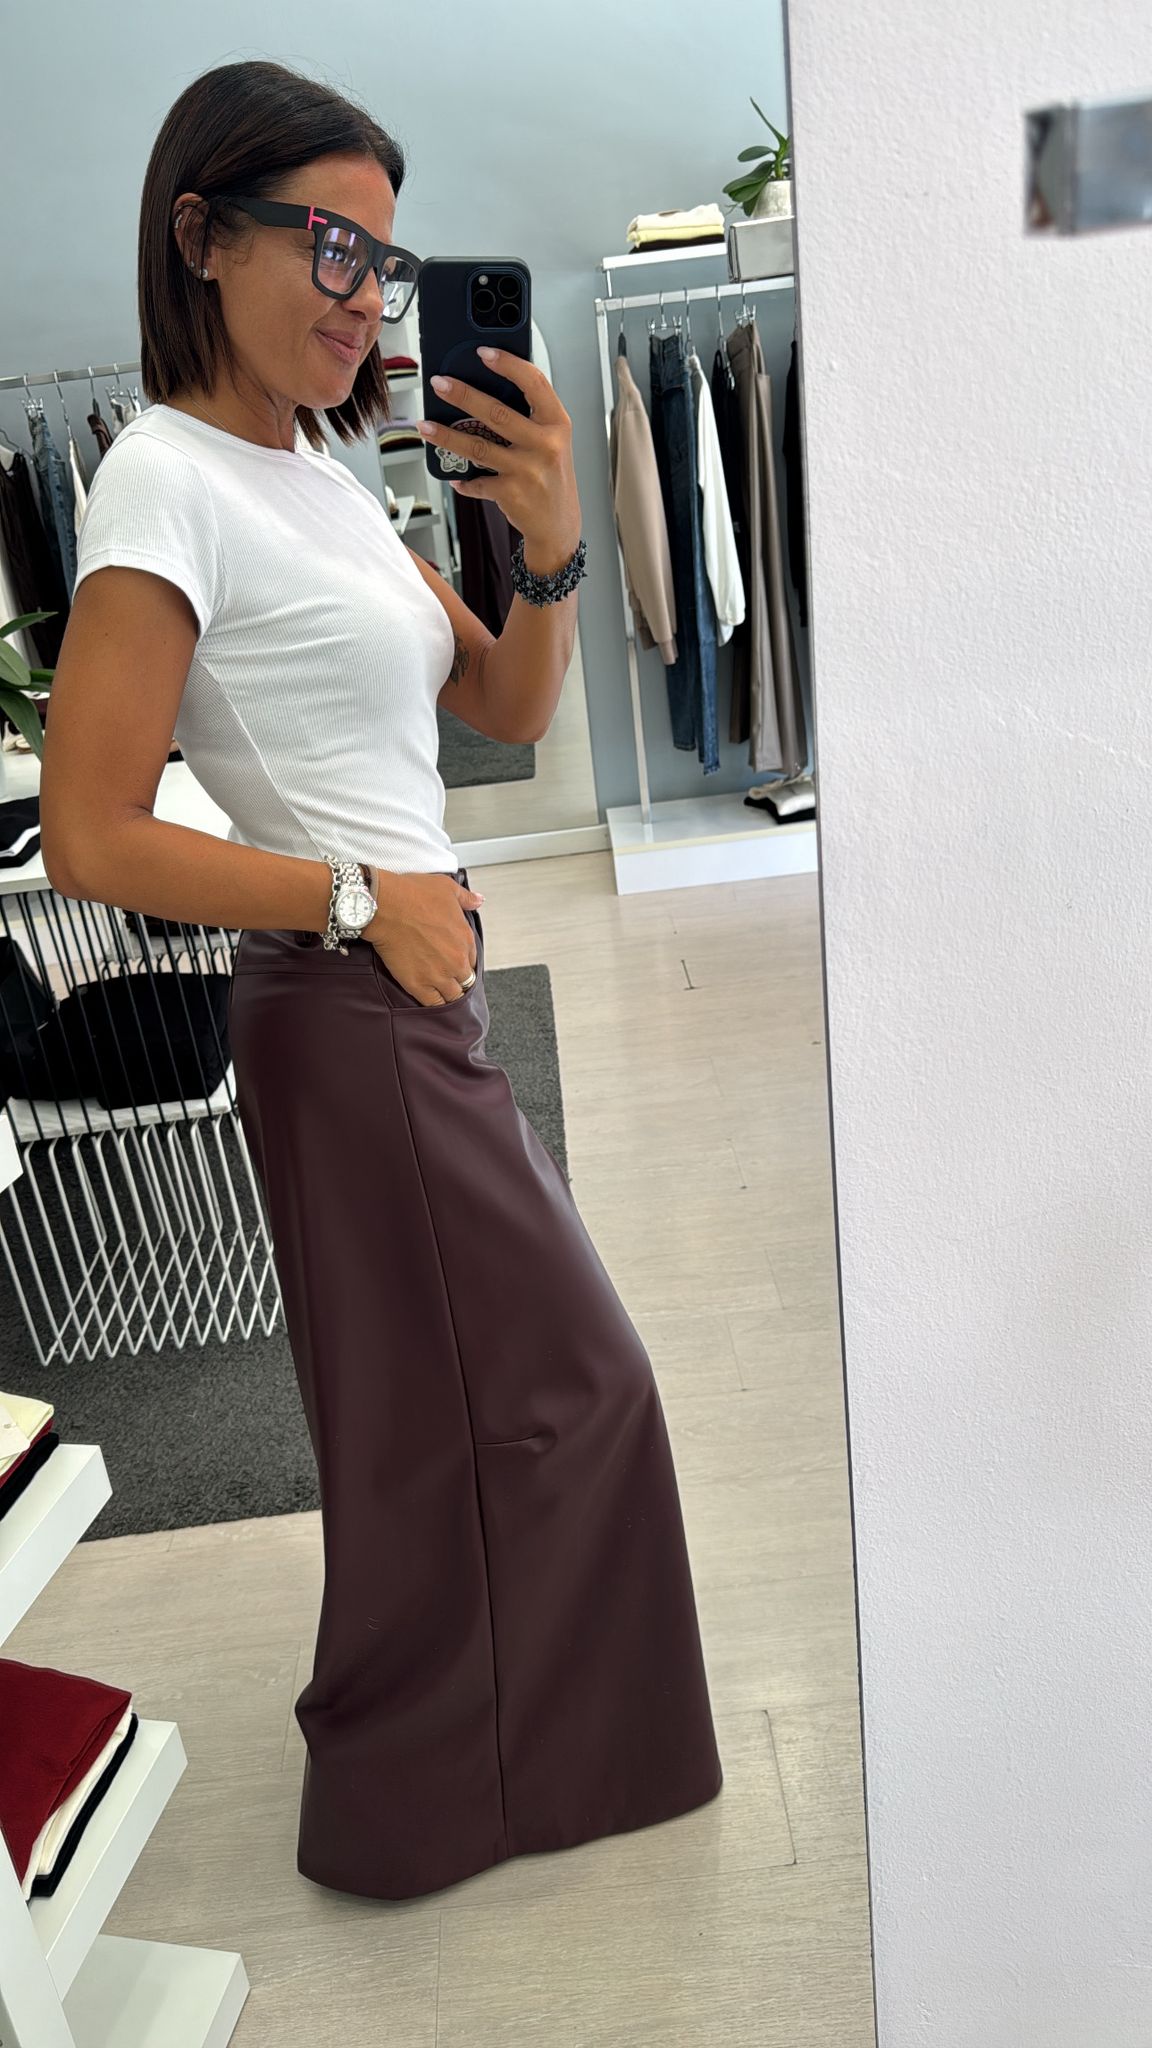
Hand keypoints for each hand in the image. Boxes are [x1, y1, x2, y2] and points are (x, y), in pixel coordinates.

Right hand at [368, 872, 481, 1007]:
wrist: (385, 906)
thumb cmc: (412, 894)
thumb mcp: (447, 889)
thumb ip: (466, 898)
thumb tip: (478, 900)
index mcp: (465, 938)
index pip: (472, 960)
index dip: (463, 961)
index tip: (454, 961)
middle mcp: (456, 960)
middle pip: (465, 980)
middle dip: (457, 979)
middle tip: (446, 976)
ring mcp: (439, 975)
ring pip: (453, 996)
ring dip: (448, 994)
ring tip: (439, 990)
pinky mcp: (418, 985)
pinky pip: (433, 1004)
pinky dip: (433, 1003)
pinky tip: (429, 998)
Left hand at [418, 348, 581, 575]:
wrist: (559, 526)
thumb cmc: (551, 478)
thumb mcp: (552, 442)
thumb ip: (529, 418)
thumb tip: (485, 391)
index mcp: (557, 423)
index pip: (534, 382)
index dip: (508, 364)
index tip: (483, 352)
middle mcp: (545, 444)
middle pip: (496, 412)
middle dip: (462, 394)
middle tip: (439, 383)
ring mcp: (528, 469)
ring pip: (477, 446)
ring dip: (445, 435)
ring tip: (425, 425)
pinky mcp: (512, 492)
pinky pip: (477, 481)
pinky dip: (463, 480)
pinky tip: (454, 476)